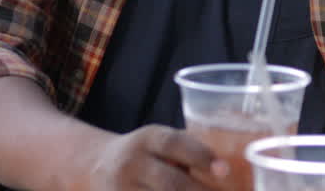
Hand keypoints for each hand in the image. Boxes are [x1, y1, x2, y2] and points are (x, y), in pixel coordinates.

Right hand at [73, 125, 228, 190]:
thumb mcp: (161, 142)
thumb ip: (188, 151)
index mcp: (147, 139)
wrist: (97, 166)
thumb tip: (227, 171)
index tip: (225, 170)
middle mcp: (131, 163)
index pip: (175, 144)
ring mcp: (120, 189)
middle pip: (170, 182)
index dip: (201, 157)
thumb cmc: (146, 154)